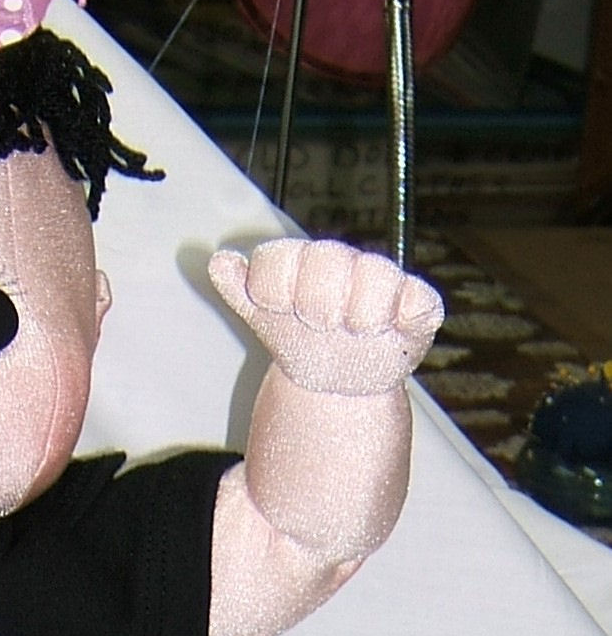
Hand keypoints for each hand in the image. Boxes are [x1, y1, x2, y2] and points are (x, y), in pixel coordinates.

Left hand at [209, 239, 441, 396]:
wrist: (334, 379)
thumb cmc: (299, 339)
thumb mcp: (263, 318)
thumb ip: (240, 289)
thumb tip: (218, 261)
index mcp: (302, 260)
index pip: (282, 256)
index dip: (277, 289)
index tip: (279, 312)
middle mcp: (343, 261)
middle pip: (328, 260)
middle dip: (316, 303)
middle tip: (318, 326)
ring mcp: (381, 279)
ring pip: (375, 277)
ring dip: (358, 317)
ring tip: (352, 333)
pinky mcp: (417, 303)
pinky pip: (417, 301)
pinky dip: (402, 319)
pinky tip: (387, 332)